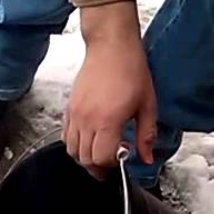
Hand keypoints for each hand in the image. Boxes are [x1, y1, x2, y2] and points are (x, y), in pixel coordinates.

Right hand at [64, 2, 156, 169]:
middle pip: (84, 158)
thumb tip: (147, 158)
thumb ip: (146, 136)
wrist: (111, 47)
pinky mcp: (69, 108)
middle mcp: (87, 120)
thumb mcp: (147, 105)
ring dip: (85, 157)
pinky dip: (75, 144)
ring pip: (72, 150)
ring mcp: (75, 114)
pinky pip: (65, 136)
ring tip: (99, 152)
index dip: (112, 164)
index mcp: (107, 121)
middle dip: (98, 166)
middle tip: (111, 161)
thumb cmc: (130, 70)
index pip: (101, 158)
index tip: (122, 158)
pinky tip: (89, 139)